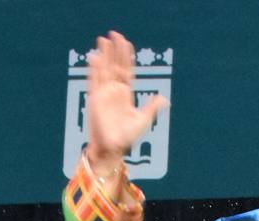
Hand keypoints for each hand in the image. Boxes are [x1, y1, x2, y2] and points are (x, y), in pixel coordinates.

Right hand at [82, 32, 167, 178]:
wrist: (112, 148)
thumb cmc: (127, 137)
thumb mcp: (143, 120)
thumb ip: (152, 107)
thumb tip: (164, 99)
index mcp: (125, 94)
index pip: (126, 70)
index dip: (126, 56)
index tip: (126, 42)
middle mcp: (114, 91)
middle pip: (114, 65)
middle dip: (115, 50)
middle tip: (114, 34)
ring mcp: (103, 94)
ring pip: (103, 69)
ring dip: (103, 55)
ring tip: (103, 39)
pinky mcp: (95, 99)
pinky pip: (94, 81)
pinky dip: (94, 69)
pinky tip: (95, 57)